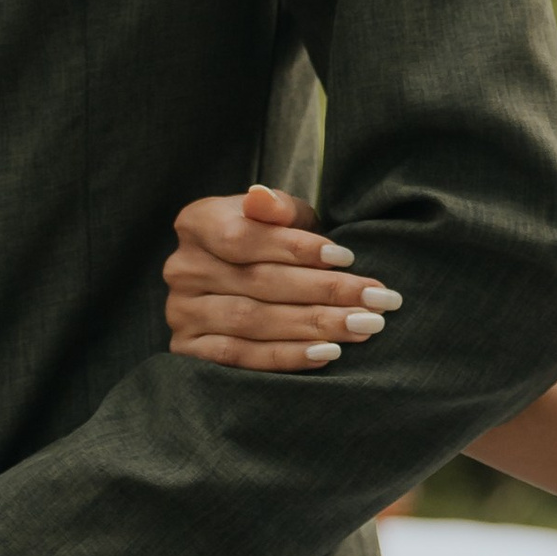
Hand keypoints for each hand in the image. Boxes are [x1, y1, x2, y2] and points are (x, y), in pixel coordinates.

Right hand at [164, 182, 401, 370]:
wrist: (241, 278)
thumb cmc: (270, 242)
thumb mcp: (280, 216)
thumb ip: (277, 207)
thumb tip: (261, 197)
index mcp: (196, 223)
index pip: (244, 237)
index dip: (296, 249)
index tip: (348, 257)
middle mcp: (181, 267)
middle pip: (257, 282)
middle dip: (324, 292)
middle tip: (375, 301)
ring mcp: (181, 311)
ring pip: (252, 321)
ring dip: (313, 326)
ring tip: (363, 326)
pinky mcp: (188, 349)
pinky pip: (240, 358)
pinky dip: (286, 357)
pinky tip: (326, 353)